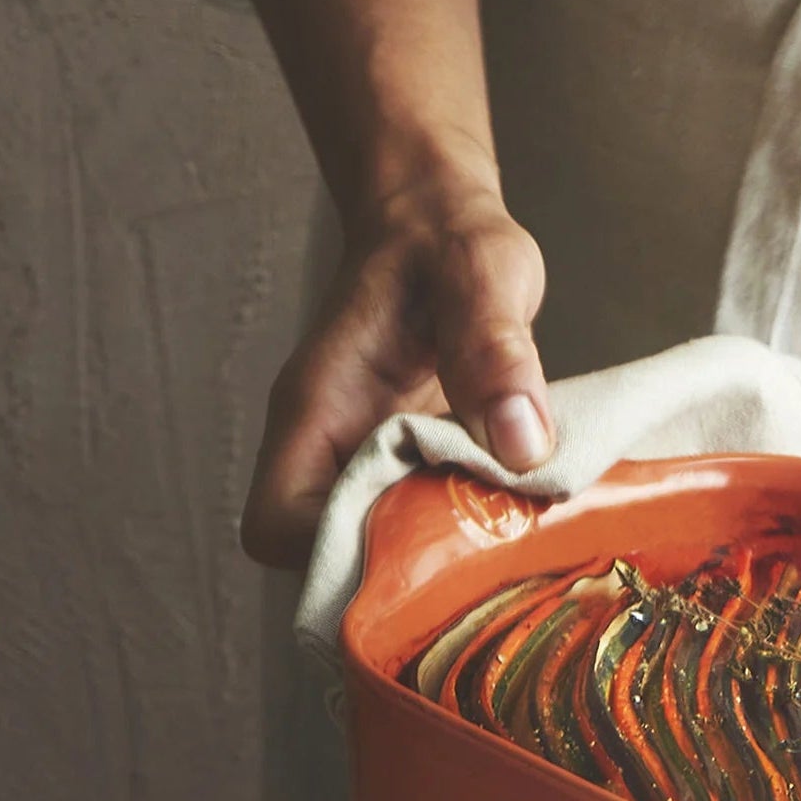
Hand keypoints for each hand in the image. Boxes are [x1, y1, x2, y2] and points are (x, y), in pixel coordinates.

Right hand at [241, 179, 553, 568]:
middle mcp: (331, 446)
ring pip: (377, 549)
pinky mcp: (413, 466)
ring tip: (511, 560)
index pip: (279, 525)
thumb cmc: (448, 240)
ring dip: (438, 563)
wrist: (442, 222)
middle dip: (400, 578)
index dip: (335, 560)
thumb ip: (496, 352)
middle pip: (329, 558)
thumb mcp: (484, 276)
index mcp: (317, 409)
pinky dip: (464, 536)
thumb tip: (521, 445)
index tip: (421, 557)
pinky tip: (522, 530)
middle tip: (486, 575)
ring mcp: (370, 460)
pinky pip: (421, 524)